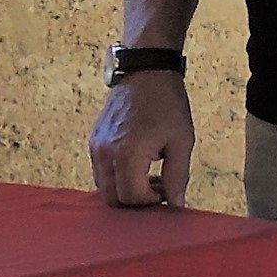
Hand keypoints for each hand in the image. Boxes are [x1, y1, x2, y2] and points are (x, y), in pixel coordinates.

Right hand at [91, 69, 195, 208]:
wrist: (145, 71)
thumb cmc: (167, 103)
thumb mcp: (182, 141)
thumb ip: (177, 177)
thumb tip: (176, 204)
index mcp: (127, 154)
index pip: (131, 198)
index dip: (151, 202)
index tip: (167, 191)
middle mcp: (105, 153)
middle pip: (112, 199)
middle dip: (136, 201)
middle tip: (160, 189)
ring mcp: (96, 147)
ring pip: (104, 187)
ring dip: (126, 191)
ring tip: (152, 177)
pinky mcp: (94, 141)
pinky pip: (100, 172)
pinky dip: (117, 178)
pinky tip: (139, 166)